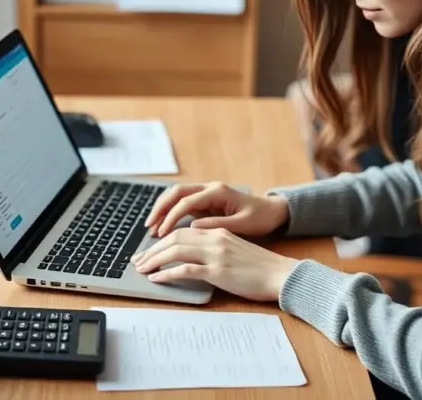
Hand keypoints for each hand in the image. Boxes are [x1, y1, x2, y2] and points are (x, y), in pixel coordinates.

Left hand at [132, 227, 298, 301]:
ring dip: (155, 260)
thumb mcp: (236, 249)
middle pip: (174, 237)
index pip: (182, 230)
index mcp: (218, 231)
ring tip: (142, 269)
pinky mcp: (218, 271)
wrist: (281, 275)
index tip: (149, 251)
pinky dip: (168, 273)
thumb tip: (193, 258)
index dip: (162, 240)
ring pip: (176, 250)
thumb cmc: (261, 267)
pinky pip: (185, 270)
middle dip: (152, 249)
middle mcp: (215, 238)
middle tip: (137, 261)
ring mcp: (216, 254)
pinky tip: (157, 279)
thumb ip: (215, 248)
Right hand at [144, 182, 289, 237]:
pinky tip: (164, 227)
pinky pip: (183, 204)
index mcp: (218, 192)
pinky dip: (171, 213)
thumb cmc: (260, 218)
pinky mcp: (206, 201)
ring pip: (177, 196)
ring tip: (152, 228)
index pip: (186, 201)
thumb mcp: (242, 225)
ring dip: (163, 210)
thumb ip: (217, 225)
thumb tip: (192, 227)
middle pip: (176, 193)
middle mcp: (209, 188)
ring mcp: (206, 193)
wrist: (272, 211)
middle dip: (160, 209)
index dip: (171, 217)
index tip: (162, 233)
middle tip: (149, 226)